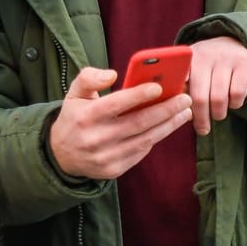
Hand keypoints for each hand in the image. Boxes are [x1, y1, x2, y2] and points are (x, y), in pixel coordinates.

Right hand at [48, 67, 191, 180]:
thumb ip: (89, 78)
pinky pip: (141, 152)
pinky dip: (156, 137)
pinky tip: (168, 126)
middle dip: (166, 110)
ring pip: (145, 139)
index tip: (160, 87)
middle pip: (138, 123)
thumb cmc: (75, 117)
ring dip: (169, 125)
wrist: (61, 155)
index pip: (117, 104)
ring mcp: (106, 157)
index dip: (139, 95)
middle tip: (185, 98)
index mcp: (87, 116)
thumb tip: (112, 74)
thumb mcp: (74, 93)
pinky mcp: (114, 170)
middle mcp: (96, 138)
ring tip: (185, 112)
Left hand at [186, 36, 246, 135]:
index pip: (179, 80)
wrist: (232, 43)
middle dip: (201, 118)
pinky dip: (235, 104)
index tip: (175, 111)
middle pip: (199, 96)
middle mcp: (206, 55)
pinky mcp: (244, 64)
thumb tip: (176, 112)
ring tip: (217, 115)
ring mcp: (226, 58)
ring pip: (219, 97)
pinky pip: (238, 93)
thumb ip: (182, 86)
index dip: (177, 96)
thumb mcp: (191, 67)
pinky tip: (231, 103)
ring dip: (218, 113)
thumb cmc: (205, 65)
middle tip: (203, 130)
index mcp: (187, 58)